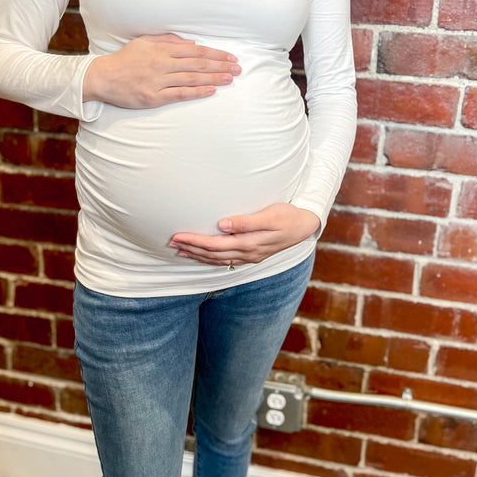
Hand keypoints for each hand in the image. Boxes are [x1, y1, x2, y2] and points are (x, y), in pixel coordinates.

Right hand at [83, 33, 240, 108]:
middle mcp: (163, 63)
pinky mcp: (154, 96)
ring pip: (192, 78)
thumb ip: (169, 41)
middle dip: (221, 65)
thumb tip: (192, 43)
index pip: (196, 51)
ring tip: (230, 78)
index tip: (231, 57)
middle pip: (198, 63)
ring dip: (214, 77)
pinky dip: (197, 91)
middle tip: (238, 68)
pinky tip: (211, 90)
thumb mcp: (145, 42)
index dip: (216, 53)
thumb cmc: (125, 60)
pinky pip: (180, 93)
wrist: (103, 77)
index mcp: (162, 49)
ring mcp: (158, 80)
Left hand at [169, 203, 319, 266]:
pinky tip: (202, 255)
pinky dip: (210, 259)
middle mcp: (248, 253)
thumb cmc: (287, 216)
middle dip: (191, 249)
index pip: (215, 245)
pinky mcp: (252, 255)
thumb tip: (223, 224)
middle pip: (212, 254)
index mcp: (250, 243)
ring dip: (198, 256)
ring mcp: (250, 257)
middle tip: (171, 242)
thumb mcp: (270, 215)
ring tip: (181, 251)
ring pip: (218, 260)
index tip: (178, 236)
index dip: (195, 242)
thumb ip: (246, 221)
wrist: (305, 225)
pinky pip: (226, 261)